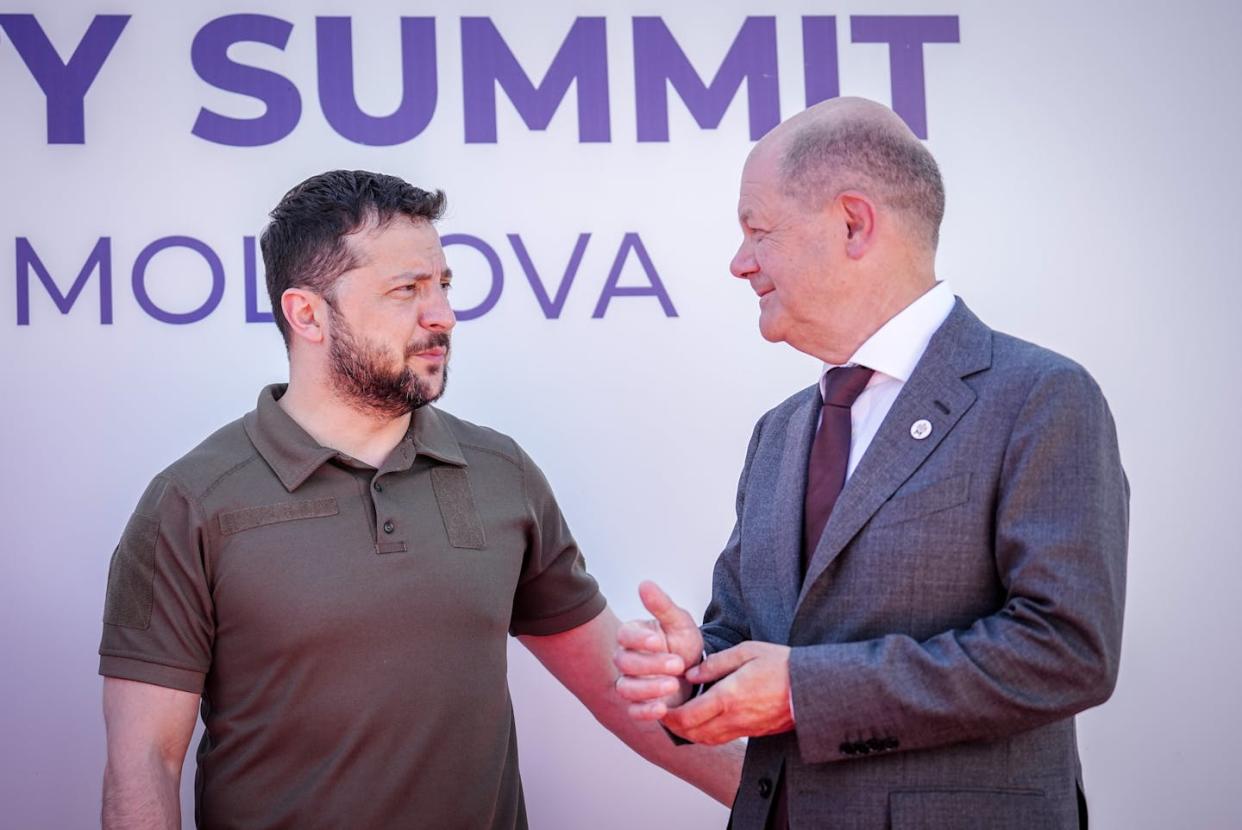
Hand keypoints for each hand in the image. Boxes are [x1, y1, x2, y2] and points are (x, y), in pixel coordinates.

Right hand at [613, 581, 704, 719]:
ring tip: (673, 685)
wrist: (697, 674)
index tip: (659, 642)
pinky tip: (662, 708)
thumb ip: (662, 605)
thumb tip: (645, 583)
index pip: (624, 635)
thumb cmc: (683, 643)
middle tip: (677, 664)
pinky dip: (645, 711)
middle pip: (624, 662)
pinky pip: (633, 711)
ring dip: (648, 688)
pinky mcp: (639, 705)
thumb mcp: (680, 623)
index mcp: (634, 635)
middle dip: (650, 664)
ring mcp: (631, 683)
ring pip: (625, 688)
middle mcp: (627, 659)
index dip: (639, 639)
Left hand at [661, 641, 793, 744]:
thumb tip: (690, 674)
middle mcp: (733, 718)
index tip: (659, 704)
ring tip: (680, 717)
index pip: (687, 716)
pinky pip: (722, 739)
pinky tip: (703, 721)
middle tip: (664, 712)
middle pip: (692, 733)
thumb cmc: (782, 664)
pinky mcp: (753, 733)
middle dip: (673, 725)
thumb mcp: (747, 652)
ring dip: (688, 732)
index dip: (668, 715)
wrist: (812, 688)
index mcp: (728, 697)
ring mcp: (744, 729)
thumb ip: (716, 664)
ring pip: (706, 740)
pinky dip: (706, 734)